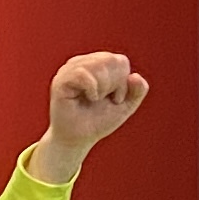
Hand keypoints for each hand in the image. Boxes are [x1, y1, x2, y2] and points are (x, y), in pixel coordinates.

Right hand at [33, 53, 149, 177]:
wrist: (78, 139)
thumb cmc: (98, 121)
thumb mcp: (126, 106)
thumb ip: (138, 91)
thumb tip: (135, 76)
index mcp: (98, 64)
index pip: (120, 61)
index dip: (123, 83)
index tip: (113, 99)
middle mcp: (83, 62)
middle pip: (111, 60)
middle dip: (114, 85)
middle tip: (103, 100)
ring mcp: (70, 69)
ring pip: (98, 65)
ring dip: (103, 88)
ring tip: (94, 99)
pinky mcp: (60, 80)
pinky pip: (83, 74)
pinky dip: (92, 89)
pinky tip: (89, 98)